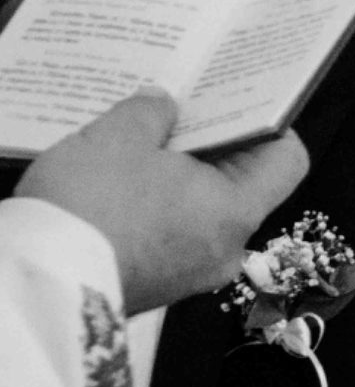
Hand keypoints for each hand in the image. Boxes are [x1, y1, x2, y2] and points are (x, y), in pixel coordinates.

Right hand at [17, 88, 308, 315]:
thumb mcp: (119, 137)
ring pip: (202, 206)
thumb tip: (163, 105)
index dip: (268, 123)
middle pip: (242, 181)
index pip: (287, 160)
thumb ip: (152, 111)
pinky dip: (156, 202)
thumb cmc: (89, 210)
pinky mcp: (155, 282)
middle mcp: (225, 248)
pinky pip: (171, 231)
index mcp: (237, 211)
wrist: (36, 288)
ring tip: (144, 137)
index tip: (236, 99)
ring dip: (178, 172)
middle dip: (212, 142)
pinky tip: (121, 176)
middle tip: (183, 107)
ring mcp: (190, 272)